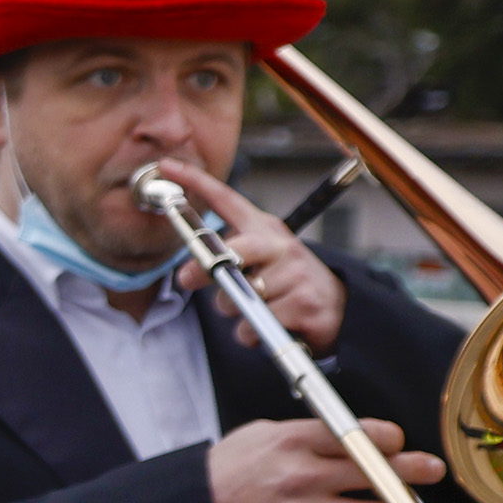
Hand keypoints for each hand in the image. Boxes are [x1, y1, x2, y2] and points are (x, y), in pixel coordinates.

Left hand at [146, 158, 344, 352]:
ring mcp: (296, 273)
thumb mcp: (259, 262)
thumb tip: (187, 274)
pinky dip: (250, 335)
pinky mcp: (304, 303)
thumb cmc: (286, 283)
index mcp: (264, 229)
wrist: (337, 308)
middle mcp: (281, 245)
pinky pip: (253, 326)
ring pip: (238, 295)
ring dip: (235, 310)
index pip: (227, 199)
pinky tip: (269, 325)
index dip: (195, 181)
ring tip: (258, 308)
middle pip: (233, 251)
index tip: (166, 167)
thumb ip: (224, 260)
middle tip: (187, 279)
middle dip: (204, 268)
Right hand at [206, 414, 442, 502]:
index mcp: (289, 442)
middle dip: (412, 469)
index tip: (397, 440)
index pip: (356, 435)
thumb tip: (354, 437)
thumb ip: (306, 434)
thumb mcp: (260, 436)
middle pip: (375, 472)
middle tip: (431, 468)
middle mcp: (299, 478)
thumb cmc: (225, 473)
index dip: (388, 437)